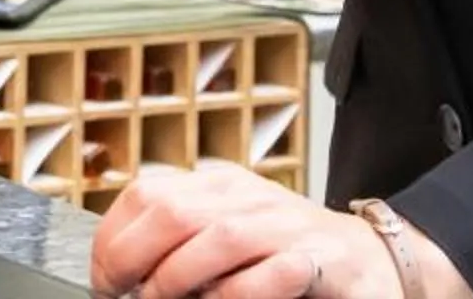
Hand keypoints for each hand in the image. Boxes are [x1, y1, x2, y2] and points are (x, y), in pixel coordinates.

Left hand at [91, 162, 398, 298]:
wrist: (368, 261)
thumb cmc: (286, 254)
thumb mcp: (224, 232)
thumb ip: (178, 241)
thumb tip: (119, 273)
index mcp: (217, 185)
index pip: (145, 192)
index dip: (112, 238)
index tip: (103, 280)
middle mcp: (248, 196)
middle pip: (172, 210)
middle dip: (134, 258)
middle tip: (126, 296)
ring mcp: (285, 225)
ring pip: (219, 237)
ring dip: (178, 278)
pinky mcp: (320, 259)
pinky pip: (272, 272)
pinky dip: (238, 293)